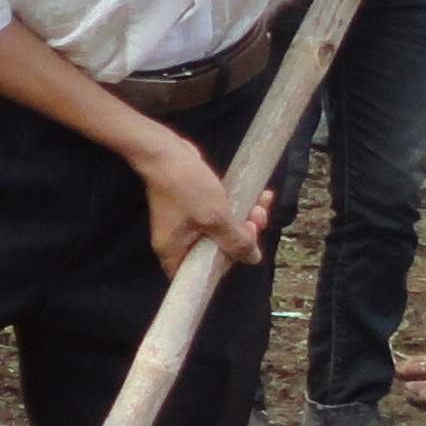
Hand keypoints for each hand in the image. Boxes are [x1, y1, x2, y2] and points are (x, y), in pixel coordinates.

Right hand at [129, 134, 270, 273]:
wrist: (165, 152)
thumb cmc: (185, 187)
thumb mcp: (215, 218)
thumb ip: (235, 241)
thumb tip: (252, 258)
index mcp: (175, 250)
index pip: (202, 273)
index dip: (226, 264)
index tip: (244, 249)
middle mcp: (179, 240)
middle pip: (217, 250)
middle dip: (243, 235)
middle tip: (256, 219)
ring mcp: (186, 223)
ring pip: (223, 230)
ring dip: (246, 218)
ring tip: (260, 204)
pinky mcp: (194, 206)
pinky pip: (221, 214)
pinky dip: (239, 207)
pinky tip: (258, 196)